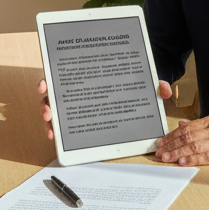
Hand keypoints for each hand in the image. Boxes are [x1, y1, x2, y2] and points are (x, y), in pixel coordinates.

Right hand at [36, 78, 171, 140]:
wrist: (139, 88)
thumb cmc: (135, 81)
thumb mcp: (146, 81)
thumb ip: (156, 83)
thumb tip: (162, 89)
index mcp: (89, 74)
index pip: (64, 73)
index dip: (51, 78)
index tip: (46, 84)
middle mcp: (78, 88)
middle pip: (55, 94)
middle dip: (47, 103)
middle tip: (48, 111)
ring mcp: (77, 104)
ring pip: (56, 110)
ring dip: (49, 119)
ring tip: (51, 127)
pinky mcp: (81, 117)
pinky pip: (65, 124)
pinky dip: (59, 130)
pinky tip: (57, 137)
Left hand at [155, 114, 208, 172]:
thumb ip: (200, 126)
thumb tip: (181, 125)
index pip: (187, 127)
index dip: (172, 136)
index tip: (162, 143)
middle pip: (188, 136)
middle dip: (171, 145)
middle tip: (160, 152)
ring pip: (195, 146)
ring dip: (178, 153)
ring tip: (167, 158)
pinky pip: (207, 157)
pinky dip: (194, 159)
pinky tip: (184, 162)